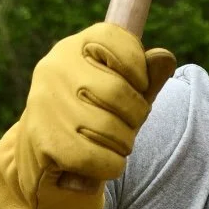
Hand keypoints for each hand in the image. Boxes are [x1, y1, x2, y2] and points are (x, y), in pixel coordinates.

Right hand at [0, 23, 174, 208]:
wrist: (44, 157)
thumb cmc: (91, 118)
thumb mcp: (121, 94)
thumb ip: (146, 77)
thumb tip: (164, 57)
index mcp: (73, 47)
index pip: (119, 42)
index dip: (140, 71)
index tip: (135, 88)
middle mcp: (54, 69)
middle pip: (118, 92)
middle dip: (135, 117)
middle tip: (126, 126)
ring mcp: (47, 105)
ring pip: (112, 129)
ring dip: (124, 145)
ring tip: (111, 145)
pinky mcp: (46, 142)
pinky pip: (100, 158)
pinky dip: (111, 166)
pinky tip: (100, 162)